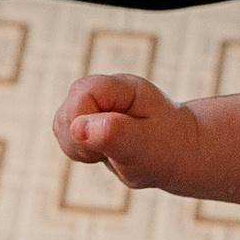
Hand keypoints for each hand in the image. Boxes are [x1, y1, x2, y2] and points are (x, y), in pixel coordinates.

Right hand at [53, 73, 200, 189]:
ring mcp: (92, 103)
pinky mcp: (84, 118)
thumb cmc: (167, 147)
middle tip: (115, 151)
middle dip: (83, 142)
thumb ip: (115, 134)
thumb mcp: (148, 145)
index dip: (85, 124)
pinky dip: (81, 152)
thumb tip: (78, 127)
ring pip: (60, 126)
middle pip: (65, 114)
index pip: (82, 94)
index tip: (109, 143)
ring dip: (81, 149)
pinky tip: (105, 152)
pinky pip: (64, 138)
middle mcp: (103, 90)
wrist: (178, 151)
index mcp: (123, 87)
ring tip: (113, 151)